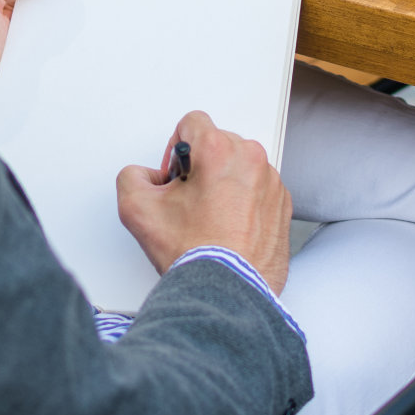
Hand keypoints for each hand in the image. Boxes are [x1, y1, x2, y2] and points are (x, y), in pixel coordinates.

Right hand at [116, 111, 292, 293]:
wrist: (228, 291)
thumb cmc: (195, 253)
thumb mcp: (138, 211)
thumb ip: (132, 177)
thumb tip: (144, 177)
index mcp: (219, 151)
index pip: (193, 123)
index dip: (175, 149)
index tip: (175, 176)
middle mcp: (251, 160)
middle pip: (218, 144)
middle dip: (201, 167)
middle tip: (189, 202)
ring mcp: (271, 183)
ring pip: (240, 167)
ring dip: (224, 183)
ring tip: (210, 218)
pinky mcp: (283, 205)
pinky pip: (258, 189)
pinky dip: (244, 202)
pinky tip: (229, 227)